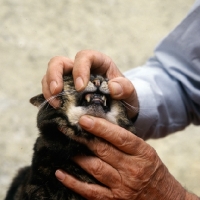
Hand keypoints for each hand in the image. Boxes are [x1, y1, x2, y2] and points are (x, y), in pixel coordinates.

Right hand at [42, 50, 137, 117]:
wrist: (120, 107)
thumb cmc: (124, 96)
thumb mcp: (130, 92)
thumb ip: (126, 88)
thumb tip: (112, 87)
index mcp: (98, 63)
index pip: (84, 56)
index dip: (79, 68)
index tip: (80, 87)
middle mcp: (81, 68)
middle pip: (60, 62)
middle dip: (55, 75)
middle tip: (57, 92)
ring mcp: (70, 79)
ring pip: (51, 75)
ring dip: (48, 88)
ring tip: (56, 104)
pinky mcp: (65, 91)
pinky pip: (51, 90)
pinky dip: (49, 97)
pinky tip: (55, 107)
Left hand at [55, 115, 187, 199]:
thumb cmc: (154, 172)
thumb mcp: (146, 152)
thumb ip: (127, 142)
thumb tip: (102, 128)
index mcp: (143, 153)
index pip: (120, 137)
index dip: (101, 128)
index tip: (84, 119)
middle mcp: (132, 169)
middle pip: (104, 151)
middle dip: (84, 139)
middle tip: (68, 129)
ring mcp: (122, 187)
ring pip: (95, 168)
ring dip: (77, 157)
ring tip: (64, 145)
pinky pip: (90, 191)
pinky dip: (73, 182)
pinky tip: (60, 173)